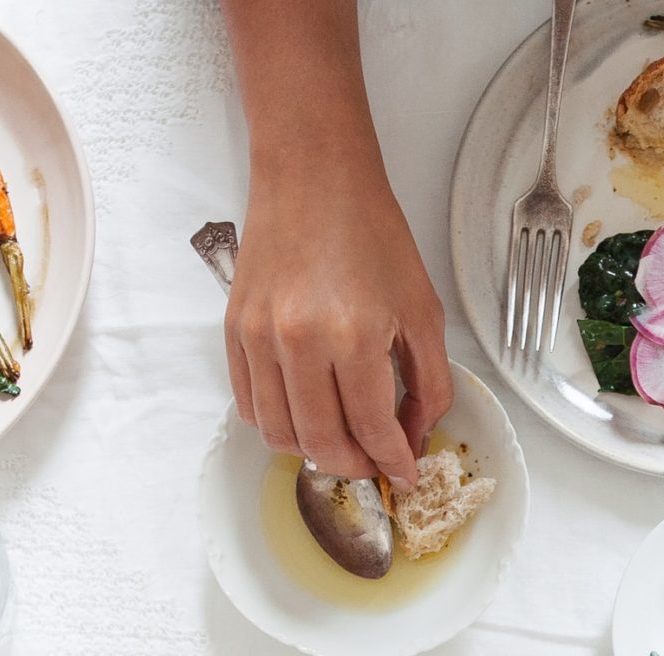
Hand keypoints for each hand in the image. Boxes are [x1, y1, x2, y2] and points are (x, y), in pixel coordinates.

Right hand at [224, 174, 451, 486]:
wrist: (312, 177)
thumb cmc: (370, 233)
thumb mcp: (422, 309)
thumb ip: (429, 381)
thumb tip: (415, 435)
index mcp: (354, 335)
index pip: (372, 428)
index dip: (393, 461)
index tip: (403, 470)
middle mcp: (299, 341)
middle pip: (322, 443)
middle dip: (355, 466)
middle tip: (374, 460)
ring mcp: (259, 337)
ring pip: (280, 434)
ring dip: (314, 451)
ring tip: (341, 439)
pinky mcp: (235, 330)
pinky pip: (250, 405)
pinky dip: (279, 424)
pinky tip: (307, 412)